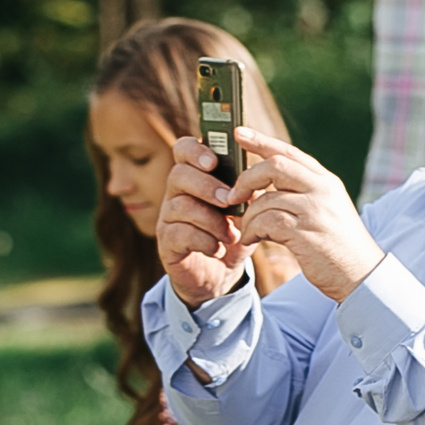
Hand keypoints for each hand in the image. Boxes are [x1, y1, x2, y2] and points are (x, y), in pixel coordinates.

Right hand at [158, 137, 252, 306]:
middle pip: (179, 175)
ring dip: (211, 220)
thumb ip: (249, 191)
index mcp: (196, 176)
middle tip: (229, 201)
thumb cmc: (233, 234)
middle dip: (207, 186)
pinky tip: (217, 249)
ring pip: (181, 206)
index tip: (213, 161)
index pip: (184, 149)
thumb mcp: (247, 210)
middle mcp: (176, 193)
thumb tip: (257, 178)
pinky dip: (204, 241)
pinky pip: (179, 234)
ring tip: (230, 234)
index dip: (195, 150)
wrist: (222, 274)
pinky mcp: (166, 242)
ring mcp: (168, 217)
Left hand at [232, 126, 384, 301]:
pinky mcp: (305, 232)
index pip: (290, 152)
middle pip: (274, 166)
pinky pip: (266, 222)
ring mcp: (315, 210)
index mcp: (326, 181)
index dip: (262, 141)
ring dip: (248, 216)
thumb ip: (301, 193)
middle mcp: (323, 190)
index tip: (239, 132)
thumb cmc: (338, 246)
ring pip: (265, 199)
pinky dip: (252, 231)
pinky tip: (251, 240)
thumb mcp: (325, 211)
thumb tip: (263, 185)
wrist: (361, 275)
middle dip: (247, 179)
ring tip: (246, 231)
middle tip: (233, 196)